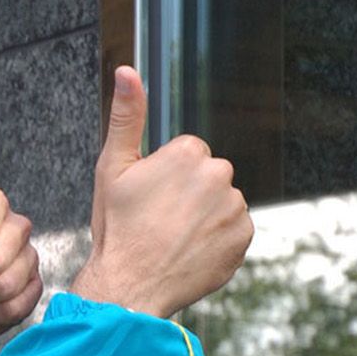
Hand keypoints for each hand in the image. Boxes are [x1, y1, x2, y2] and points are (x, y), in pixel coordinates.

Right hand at [71, 66, 252, 317]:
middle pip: (208, 176)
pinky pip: (234, 229)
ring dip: (204, 216)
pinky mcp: (244, 238)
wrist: (130, 284)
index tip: (149, 198)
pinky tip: (191, 250)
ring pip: (221, 202)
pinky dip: (217, 239)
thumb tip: (128, 70)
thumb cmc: (117, 226)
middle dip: (188, 194)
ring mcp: (234, 208)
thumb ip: (127, 115)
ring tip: (173, 237)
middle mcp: (219, 175)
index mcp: (189, 152)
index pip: (187, 155)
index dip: (165, 177)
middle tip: (159, 220)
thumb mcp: (112, 167)